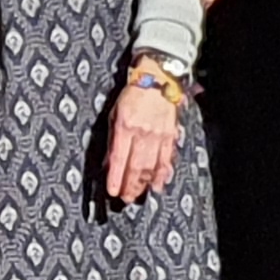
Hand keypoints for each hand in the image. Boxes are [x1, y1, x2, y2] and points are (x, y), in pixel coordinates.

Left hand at [102, 79, 185, 204]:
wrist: (157, 79)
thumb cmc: (132, 95)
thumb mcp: (114, 113)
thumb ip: (113, 138)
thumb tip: (110, 161)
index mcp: (126, 127)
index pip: (120, 158)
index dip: (116, 177)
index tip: (113, 191)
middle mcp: (143, 133)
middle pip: (136, 167)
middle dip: (131, 186)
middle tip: (126, 199)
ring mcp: (158, 136)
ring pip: (151, 166)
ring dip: (144, 184)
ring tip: (139, 196)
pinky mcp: (170, 135)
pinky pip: (166, 159)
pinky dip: (162, 174)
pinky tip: (158, 184)